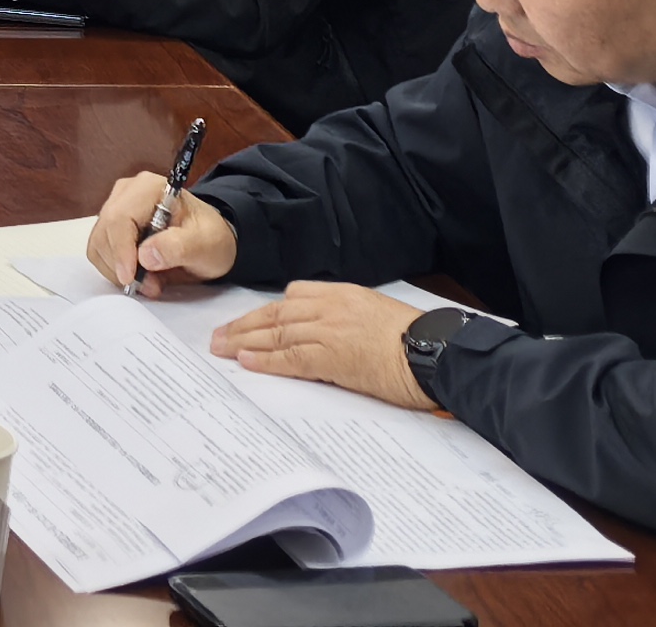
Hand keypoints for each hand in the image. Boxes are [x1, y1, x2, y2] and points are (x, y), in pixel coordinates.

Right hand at [87, 172, 241, 296]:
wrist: (210, 240)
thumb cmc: (211, 238)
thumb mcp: (206, 245)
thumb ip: (178, 247)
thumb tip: (145, 256)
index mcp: (148, 188)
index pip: (120, 218)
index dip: (120, 250)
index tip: (130, 278)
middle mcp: (126, 193)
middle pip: (105, 232)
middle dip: (122, 265)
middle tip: (150, 286)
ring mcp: (116, 207)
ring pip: (99, 244)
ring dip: (118, 270)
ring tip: (150, 282)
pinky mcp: (111, 226)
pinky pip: (100, 251)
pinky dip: (115, 269)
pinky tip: (139, 275)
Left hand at [207, 282, 435, 409]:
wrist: (437, 351)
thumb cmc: (416, 338)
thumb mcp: (376, 312)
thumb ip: (346, 315)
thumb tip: (328, 331)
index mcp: (341, 293)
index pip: (292, 297)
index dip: (265, 312)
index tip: (248, 320)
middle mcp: (329, 307)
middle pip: (276, 315)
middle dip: (244, 325)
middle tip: (219, 336)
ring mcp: (328, 330)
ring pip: (276, 334)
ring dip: (244, 341)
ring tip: (221, 348)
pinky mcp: (332, 358)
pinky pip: (291, 358)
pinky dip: (265, 360)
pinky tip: (245, 362)